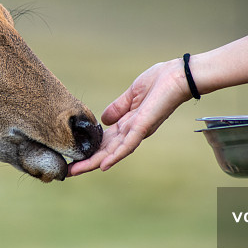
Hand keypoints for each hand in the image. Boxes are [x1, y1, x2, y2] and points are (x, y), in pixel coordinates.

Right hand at [68, 59, 190, 175]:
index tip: (74, 156)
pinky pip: (128, 145)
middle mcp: (132, 131)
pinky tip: (103, 166)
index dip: (91, 148)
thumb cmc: (160, 81)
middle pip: (106, 150)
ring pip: (113, 152)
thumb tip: (103, 120)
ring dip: (94, 163)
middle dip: (88, 161)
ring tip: (76, 171)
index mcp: (129, 122)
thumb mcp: (132, 94)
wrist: (178, 76)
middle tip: (68, 172)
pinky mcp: (143, 127)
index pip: (106, 140)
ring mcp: (138, 130)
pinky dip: (115, 156)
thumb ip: (118, 107)